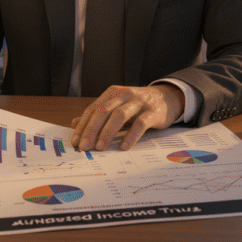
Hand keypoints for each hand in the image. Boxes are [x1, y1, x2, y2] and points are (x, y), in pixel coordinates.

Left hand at [70, 84, 185, 150]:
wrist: (167, 98)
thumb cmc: (138, 106)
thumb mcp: (117, 107)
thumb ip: (97, 115)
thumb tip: (74, 124)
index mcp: (113, 93)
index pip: (93, 109)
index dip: (83, 126)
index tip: (75, 142)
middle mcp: (124, 95)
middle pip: (104, 111)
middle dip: (92, 130)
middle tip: (84, 147)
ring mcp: (139, 102)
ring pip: (120, 115)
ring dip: (108, 132)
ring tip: (100, 148)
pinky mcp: (153, 112)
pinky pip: (140, 124)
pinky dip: (131, 136)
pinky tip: (124, 147)